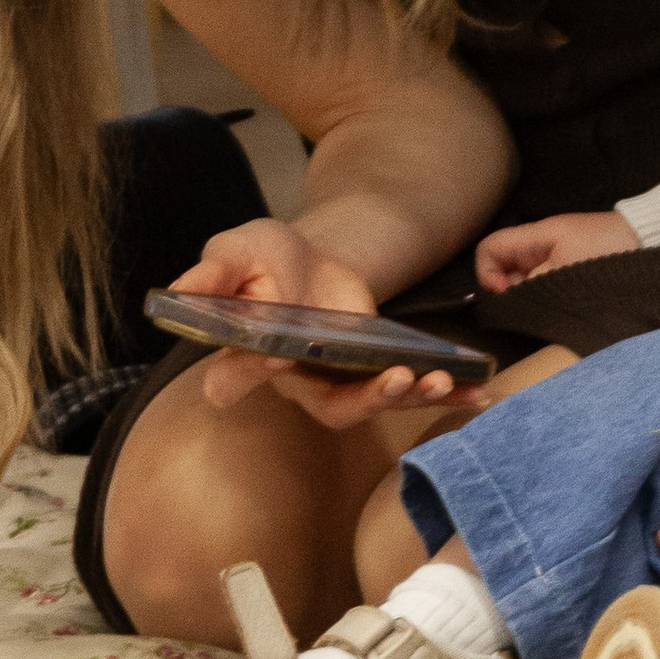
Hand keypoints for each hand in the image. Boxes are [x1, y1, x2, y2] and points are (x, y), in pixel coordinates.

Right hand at [166, 215, 458, 430]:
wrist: (311, 254)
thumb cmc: (263, 257)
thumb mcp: (236, 251)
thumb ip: (212, 274)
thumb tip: (179, 292)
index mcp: (249, 354)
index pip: (236, 381)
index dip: (255, 378)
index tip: (281, 359)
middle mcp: (295, 381)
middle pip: (327, 407)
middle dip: (368, 399)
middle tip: (396, 378)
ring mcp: (339, 382)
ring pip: (373, 405)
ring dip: (409, 397)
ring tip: (439, 381)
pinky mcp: (376, 371)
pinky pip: (409, 392)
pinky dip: (447, 396)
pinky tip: (480, 392)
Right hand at [476, 208, 638, 290]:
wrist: (648, 239)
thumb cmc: (609, 249)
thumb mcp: (567, 270)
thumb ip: (534, 283)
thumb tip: (511, 296)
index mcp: (535, 236)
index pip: (489, 248)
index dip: (487, 272)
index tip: (507, 292)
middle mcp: (539, 244)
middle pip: (503, 266)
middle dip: (509, 289)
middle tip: (532, 302)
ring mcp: (554, 255)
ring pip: (523, 277)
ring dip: (529, 294)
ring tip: (551, 304)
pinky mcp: (570, 266)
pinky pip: (544, 280)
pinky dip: (546, 293)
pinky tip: (564, 302)